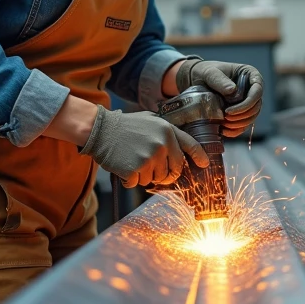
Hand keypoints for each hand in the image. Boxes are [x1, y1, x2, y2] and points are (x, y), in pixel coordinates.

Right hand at [79, 106, 208, 187]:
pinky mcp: (135, 169)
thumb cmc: (124, 125)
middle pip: (173, 171)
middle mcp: (162, 144)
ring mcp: (149, 158)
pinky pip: (137, 183)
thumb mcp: (150, 120)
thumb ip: (165, 132)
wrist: (100, 129)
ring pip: (154, 179)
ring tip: (132, 160)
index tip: (204, 165)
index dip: (199, 157)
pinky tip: (122, 165)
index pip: (190, 146)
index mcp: (167, 131)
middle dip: (165, 175)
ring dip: (143, 175)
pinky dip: (129, 179)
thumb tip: (177, 147)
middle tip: (152, 169)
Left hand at [175, 58, 263, 137]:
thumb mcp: (210, 73)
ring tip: (224, 125)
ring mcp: (248, 101)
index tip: (229, 111)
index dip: (247, 104)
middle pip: (256, 106)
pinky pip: (244, 124)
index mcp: (250, 74)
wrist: (198, 79)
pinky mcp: (242, 111)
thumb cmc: (205, 72)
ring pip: (252, 117)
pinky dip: (236, 130)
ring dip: (240, 124)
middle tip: (225, 118)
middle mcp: (252, 88)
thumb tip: (232, 90)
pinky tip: (224, 131)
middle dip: (242, 116)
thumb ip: (220, 80)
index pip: (258, 91)